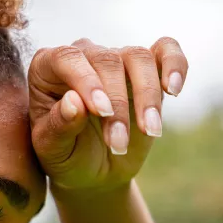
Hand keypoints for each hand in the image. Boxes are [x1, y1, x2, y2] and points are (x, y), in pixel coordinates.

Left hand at [28, 37, 188, 192]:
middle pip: (107, 61)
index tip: (101, 111)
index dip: (87, 81)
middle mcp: (83, 56)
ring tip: (150, 131)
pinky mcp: (148, 70)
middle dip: (118, 105)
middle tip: (118, 144)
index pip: (67, 59)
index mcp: (48, 68)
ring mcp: (116, 60)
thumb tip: (75, 101)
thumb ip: (59, 126)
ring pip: (138, 57)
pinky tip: (174, 89)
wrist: (92, 171)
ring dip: (147, 96)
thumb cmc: (65, 156)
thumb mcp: (52, 150)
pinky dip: (175, 64)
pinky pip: (166, 50)